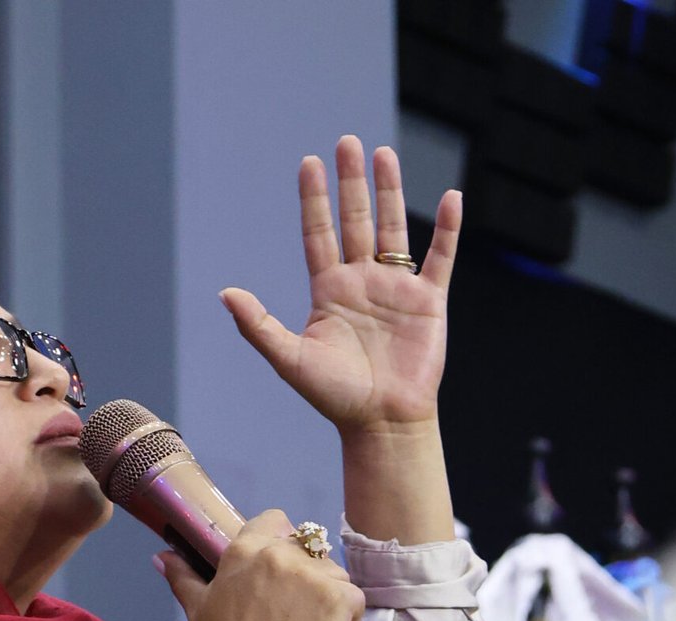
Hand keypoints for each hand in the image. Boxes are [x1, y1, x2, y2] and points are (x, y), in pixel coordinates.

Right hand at [161, 512, 364, 620]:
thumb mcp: (197, 607)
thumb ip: (182, 576)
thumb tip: (161, 557)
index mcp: (246, 549)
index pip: (276, 520)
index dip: (282, 543)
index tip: (280, 572)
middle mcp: (280, 554)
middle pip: (308, 550)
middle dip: (305, 575)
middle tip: (293, 611)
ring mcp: (312, 575)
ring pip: (334, 573)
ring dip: (328, 595)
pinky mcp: (338, 598)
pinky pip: (354, 597)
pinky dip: (348, 617)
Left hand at [220, 138, 459, 434]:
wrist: (383, 423)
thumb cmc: (336, 398)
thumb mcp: (291, 360)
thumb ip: (259, 326)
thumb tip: (225, 293)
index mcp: (329, 292)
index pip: (319, 234)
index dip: (314, 200)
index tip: (308, 163)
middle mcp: (362, 283)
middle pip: (355, 220)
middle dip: (350, 183)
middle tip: (347, 143)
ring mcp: (396, 289)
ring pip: (393, 228)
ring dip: (389, 191)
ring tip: (383, 154)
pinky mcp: (429, 301)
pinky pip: (440, 256)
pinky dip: (447, 228)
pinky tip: (450, 197)